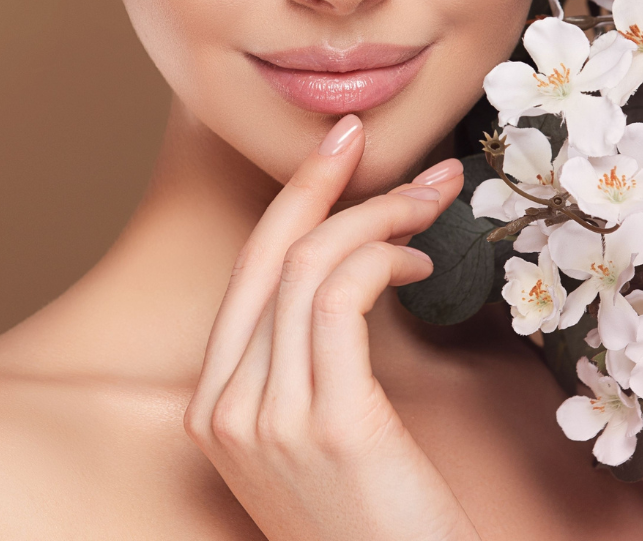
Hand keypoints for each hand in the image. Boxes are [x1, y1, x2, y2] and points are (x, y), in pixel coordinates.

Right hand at [184, 115, 478, 540]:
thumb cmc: (379, 528)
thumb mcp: (321, 443)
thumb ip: (310, 371)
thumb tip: (355, 274)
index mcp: (214, 410)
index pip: (247, 277)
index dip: (291, 205)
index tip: (336, 157)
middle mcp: (224, 409)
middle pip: (265, 258)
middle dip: (320, 184)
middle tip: (367, 140)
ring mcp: (266, 418)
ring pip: (307, 269)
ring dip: (375, 217)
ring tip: (429, 205)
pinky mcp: (327, 424)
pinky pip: (341, 300)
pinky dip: (381, 258)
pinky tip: (419, 263)